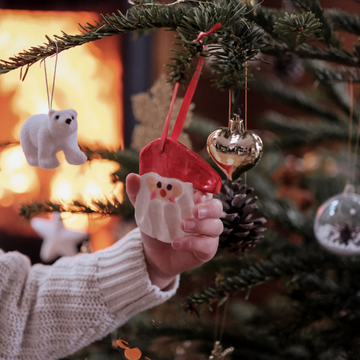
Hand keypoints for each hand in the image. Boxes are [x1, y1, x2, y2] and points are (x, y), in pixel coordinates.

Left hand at [126, 173, 222, 289]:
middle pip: (217, 207)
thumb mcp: (145, 210)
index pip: (206, 191)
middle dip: (208, 208)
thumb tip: (132, 176)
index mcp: (193, 200)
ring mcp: (208, 232)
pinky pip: (207, 244)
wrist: (153, 255)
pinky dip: (192, 243)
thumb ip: (139, 194)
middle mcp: (204, 215)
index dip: (204, 190)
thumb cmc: (154, 227)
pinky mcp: (207, 249)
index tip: (196, 193)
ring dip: (200, 225)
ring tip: (183, 226)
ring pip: (216, 225)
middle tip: (194, 210)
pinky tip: (176, 244)